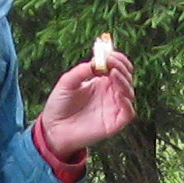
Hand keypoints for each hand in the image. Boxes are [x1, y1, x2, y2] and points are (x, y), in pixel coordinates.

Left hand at [39, 43, 136, 158]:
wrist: (53, 128)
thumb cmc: (59, 105)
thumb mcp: (66, 82)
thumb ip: (81, 71)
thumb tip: (96, 61)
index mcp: (101, 82)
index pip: (118, 67)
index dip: (117, 59)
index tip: (110, 54)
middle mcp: (110, 93)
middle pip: (126, 77)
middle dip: (122, 67)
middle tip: (112, 63)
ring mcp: (114, 107)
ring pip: (129, 92)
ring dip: (125, 81)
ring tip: (113, 73)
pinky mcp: (115, 123)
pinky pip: (128, 112)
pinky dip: (127, 102)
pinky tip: (118, 94)